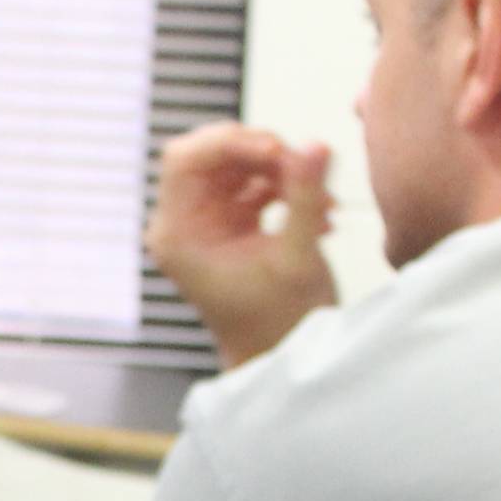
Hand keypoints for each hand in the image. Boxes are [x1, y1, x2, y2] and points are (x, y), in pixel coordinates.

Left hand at [142, 125, 337, 367]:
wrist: (281, 359)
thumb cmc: (279, 325)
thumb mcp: (297, 258)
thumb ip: (305, 197)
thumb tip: (316, 146)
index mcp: (178, 234)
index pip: (184, 158)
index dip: (229, 142)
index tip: (276, 150)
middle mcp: (184, 224)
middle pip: (214, 154)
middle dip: (264, 155)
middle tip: (305, 169)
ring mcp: (206, 223)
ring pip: (239, 165)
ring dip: (284, 173)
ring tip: (322, 203)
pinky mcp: (231, 224)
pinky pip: (255, 184)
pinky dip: (288, 189)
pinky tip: (319, 214)